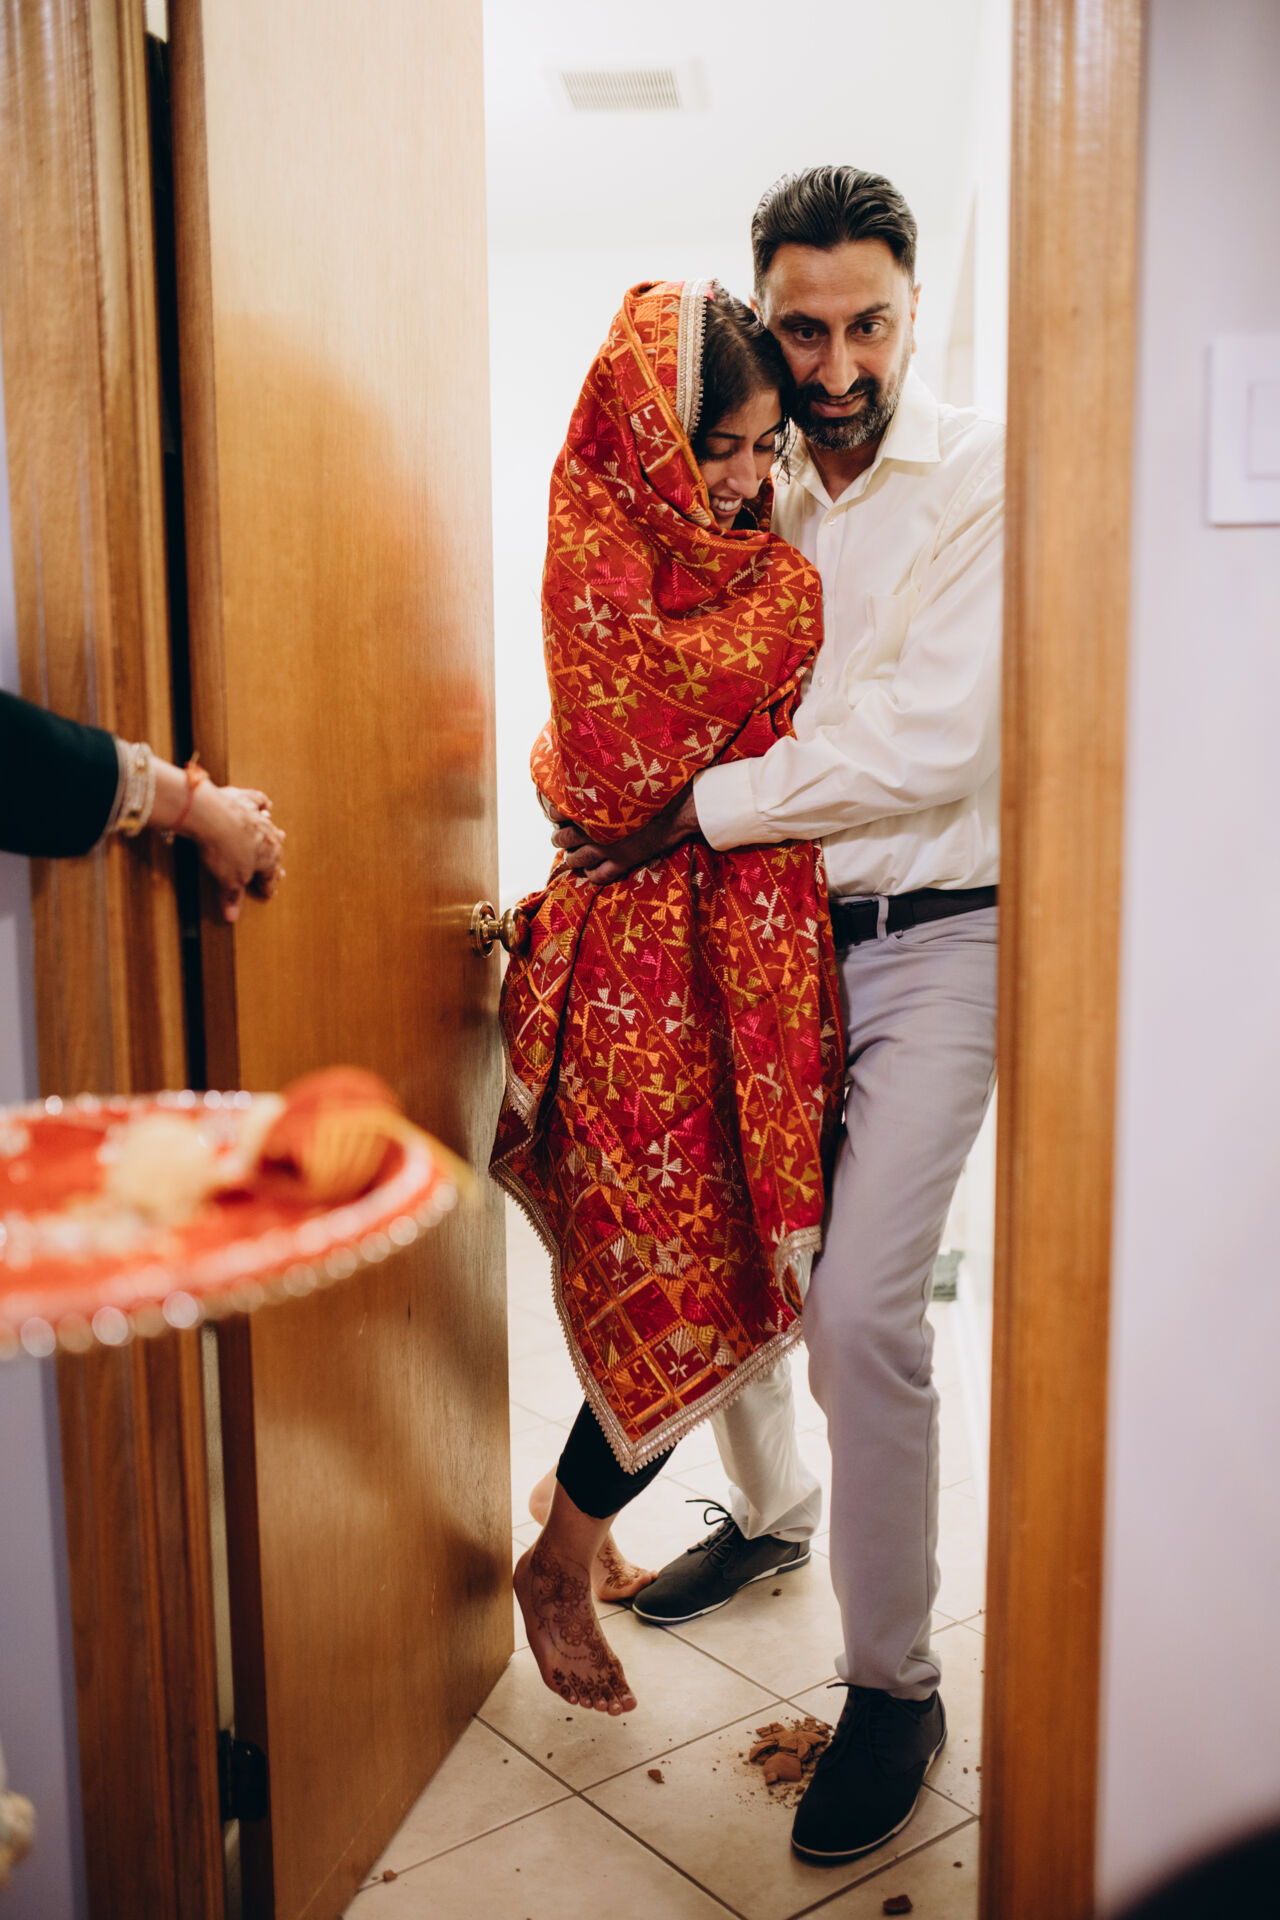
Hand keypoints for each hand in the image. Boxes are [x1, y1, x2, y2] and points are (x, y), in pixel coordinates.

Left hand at [186, 782, 285, 922]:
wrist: (210, 817)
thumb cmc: (223, 848)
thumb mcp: (228, 881)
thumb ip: (232, 897)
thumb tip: (231, 915)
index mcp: (270, 856)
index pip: (270, 876)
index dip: (267, 886)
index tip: (266, 893)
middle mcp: (269, 836)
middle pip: (273, 852)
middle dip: (273, 862)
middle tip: (277, 870)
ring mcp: (257, 817)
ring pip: (270, 827)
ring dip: (273, 833)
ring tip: (278, 835)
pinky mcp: (244, 801)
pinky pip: (258, 802)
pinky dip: (262, 804)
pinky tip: (265, 805)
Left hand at [551, 786, 699, 884]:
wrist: (679, 807)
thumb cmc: (654, 787)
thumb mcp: (625, 777)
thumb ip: (604, 779)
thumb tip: (592, 768)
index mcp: (593, 807)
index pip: (558, 813)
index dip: (554, 814)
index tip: (554, 813)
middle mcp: (596, 829)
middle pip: (564, 839)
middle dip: (559, 838)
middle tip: (559, 836)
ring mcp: (609, 848)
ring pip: (577, 860)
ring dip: (571, 858)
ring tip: (571, 856)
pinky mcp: (624, 861)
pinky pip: (600, 875)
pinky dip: (591, 875)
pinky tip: (590, 871)